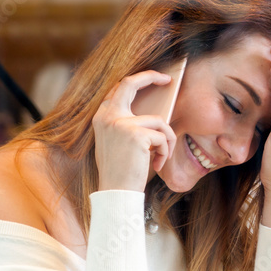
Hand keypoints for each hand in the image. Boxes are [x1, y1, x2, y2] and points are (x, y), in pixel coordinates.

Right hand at [92, 71, 177, 191]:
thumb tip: (154, 114)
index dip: (139, 79)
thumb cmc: (121, 171)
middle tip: (169, 79)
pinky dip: (165, 153)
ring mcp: (121, 123)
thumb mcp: (119, 142)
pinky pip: (162, 137)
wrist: (116, 193)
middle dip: (152, 77)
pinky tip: (156, 165)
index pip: (119, 87)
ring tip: (160, 159)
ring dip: (167, 141)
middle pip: (131, 83)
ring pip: (159, 121)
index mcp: (101, 116)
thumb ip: (128, 124)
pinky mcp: (136, 134)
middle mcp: (108, 115)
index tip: (156, 77)